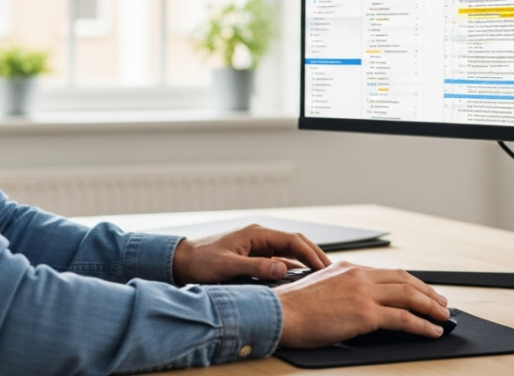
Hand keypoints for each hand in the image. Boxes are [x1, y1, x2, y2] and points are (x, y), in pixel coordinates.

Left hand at [172, 224, 330, 284]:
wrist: (182, 261)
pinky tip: (300, 279)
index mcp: (256, 234)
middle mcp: (259, 236)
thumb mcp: (228, 266)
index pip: (293, 240)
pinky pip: (278, 259)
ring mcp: (257, 245)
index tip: (325, 268)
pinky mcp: (253, 254)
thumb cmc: (201, 262)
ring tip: (321, 276)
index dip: (311, 253)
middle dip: (314, 255)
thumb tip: (283, 268)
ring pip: (288, 251)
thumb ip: (256, 267)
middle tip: (331, 272)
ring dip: (304, 261)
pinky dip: (292, 267)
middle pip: (295, 243)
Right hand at [274, 261, 449, 347]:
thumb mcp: (320, 287)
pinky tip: (432, 331)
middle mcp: (359, 276)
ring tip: (443, 316)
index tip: (421, 291)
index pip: (388, 273)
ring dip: (430, 306)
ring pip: (408, 296)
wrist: (280, 313)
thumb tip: (353, 303)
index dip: (410, 283)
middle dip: (426, 292)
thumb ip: (341, 289)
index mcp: (348, 268)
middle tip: (441, 302)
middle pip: (404, 280)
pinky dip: (422, 325)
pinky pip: (403, 318)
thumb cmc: (293, 307)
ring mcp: (363, 293)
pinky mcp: (365, 313)